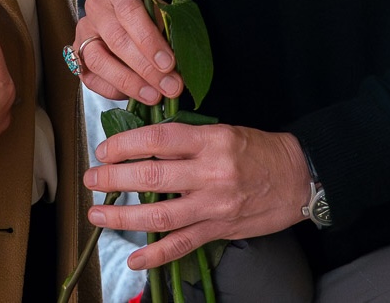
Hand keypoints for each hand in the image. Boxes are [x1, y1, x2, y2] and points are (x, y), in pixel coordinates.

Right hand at [78, 0, 183, 106]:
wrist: (133, 23)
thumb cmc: (154, 17)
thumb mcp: (165, 15)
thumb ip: (169, 34)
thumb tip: (175, 69)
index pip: (129, 10)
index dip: (149, 39)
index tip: (168, 63)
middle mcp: (96, 6)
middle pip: (116, 38)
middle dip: (145, 67)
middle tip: (170, 86)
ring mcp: (83, 31)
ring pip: (98, 59)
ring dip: (129, 82)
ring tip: (154, 96)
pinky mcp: (77, 56)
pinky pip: (91, 78)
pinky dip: (115, 90)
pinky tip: (137, 96)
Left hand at [84, 122, 309, 269]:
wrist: (298, 177)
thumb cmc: (259, 150)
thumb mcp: (224, 131)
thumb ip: (187, 139)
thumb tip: (145, 144)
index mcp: (210, 140)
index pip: (158, 138)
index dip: (125, 144)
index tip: (104, 149)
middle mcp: (210, 172)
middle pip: (152, 175)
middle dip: (114, 179)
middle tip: (91, 180)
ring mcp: (214, 205)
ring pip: (161, 213)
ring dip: (124, 216)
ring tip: (99, 215)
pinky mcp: (220, 229)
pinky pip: (183, 244)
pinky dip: (156, 254)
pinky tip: (135, 258)